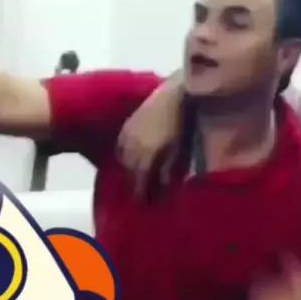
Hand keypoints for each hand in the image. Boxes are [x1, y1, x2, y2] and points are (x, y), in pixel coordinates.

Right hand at [117, 70, 183, 196]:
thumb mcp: (178, 151)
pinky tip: (129, 157)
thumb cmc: (181, 124)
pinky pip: (120, 147)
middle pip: (129, 172)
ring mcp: (126, 136)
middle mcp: (131, 149)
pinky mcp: (126, 125)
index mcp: (145, 156)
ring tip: (135, 177)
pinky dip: (123, 156)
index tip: (143, 204)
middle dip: (134, 184)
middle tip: (140, 193)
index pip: (139, 182)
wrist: (173, 95)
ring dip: (128, 170)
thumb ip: (168, 172)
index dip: (141, 194)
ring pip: (122, 160)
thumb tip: (163, 191)